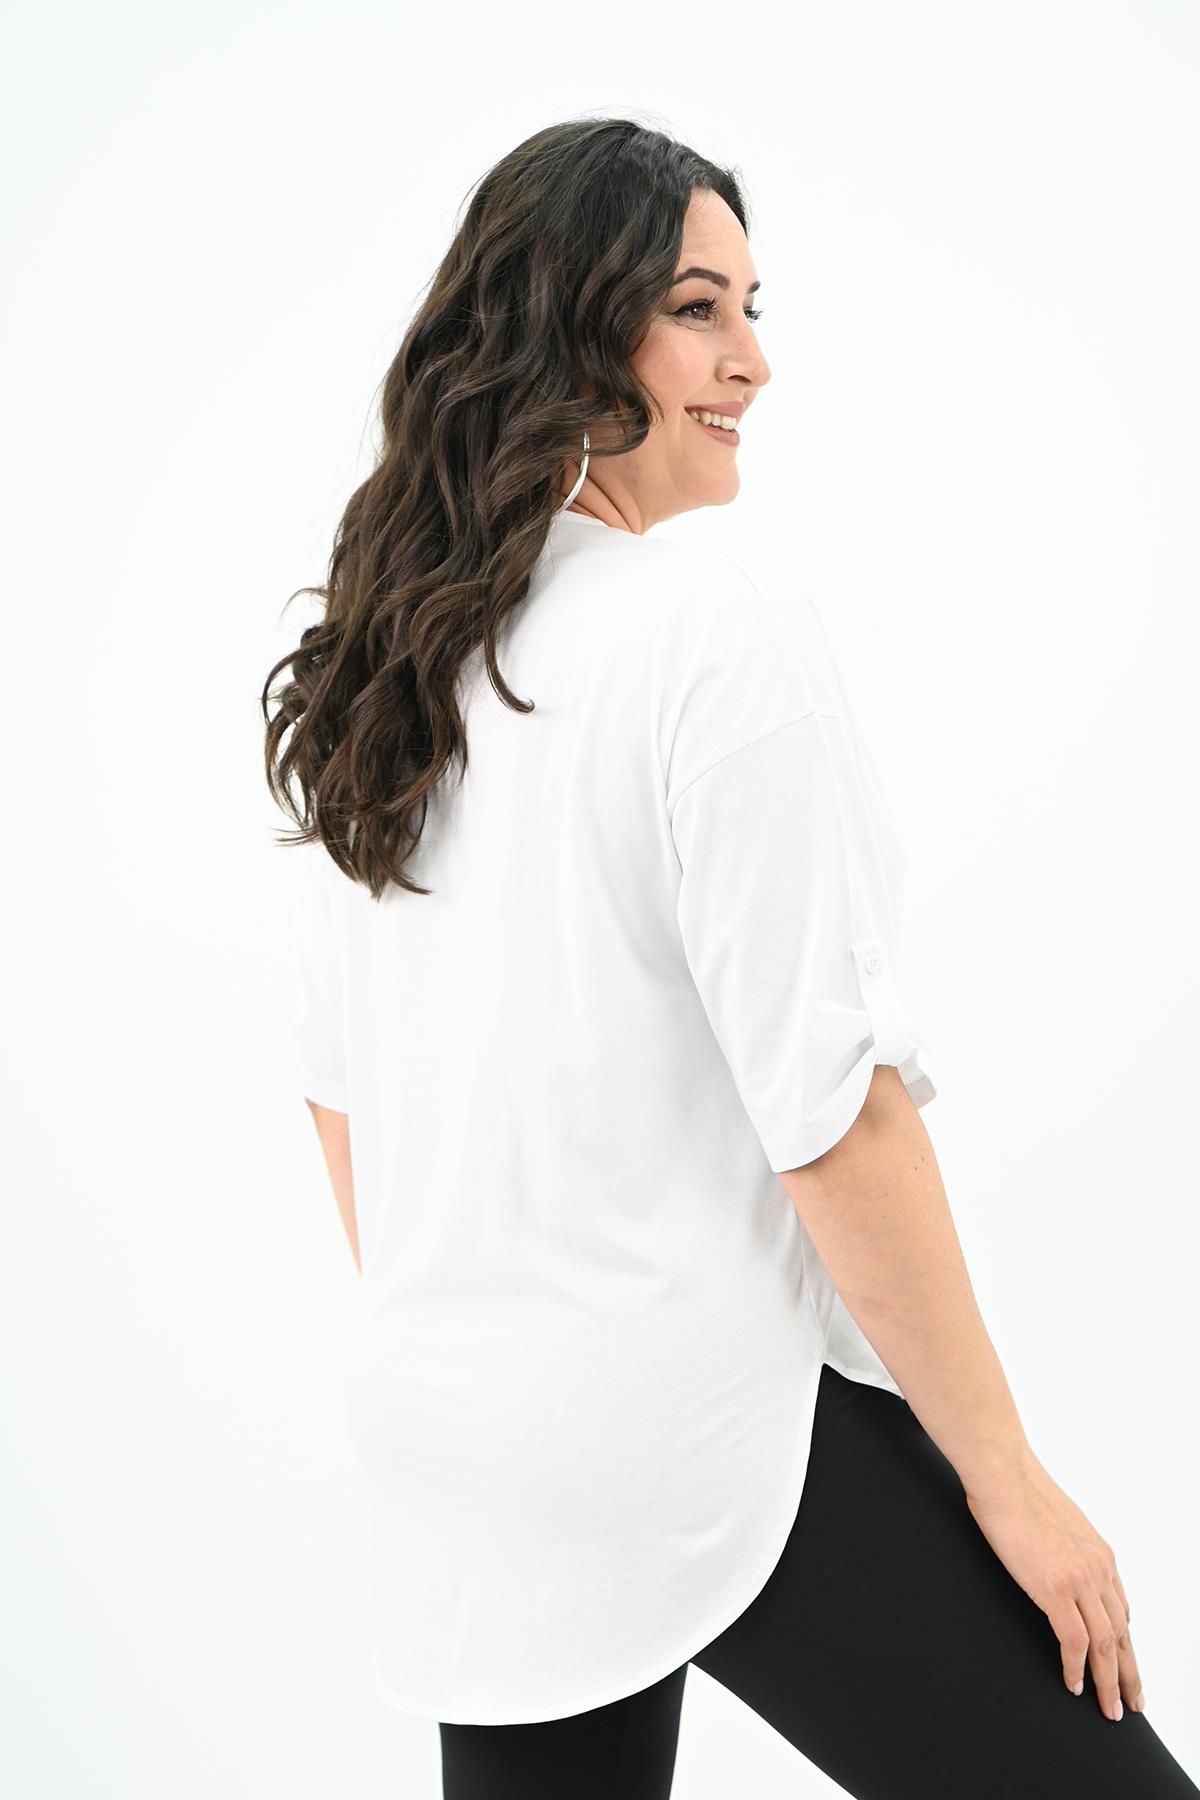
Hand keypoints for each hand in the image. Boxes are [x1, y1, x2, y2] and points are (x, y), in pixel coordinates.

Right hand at [964, 1449, 1144, 1720]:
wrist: (1004, 1474)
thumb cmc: (1019, 1489)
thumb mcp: (1058, 1521)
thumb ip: (1067, 1548)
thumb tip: (1056, 1560)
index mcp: (1100, 1554)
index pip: (1121, 1611)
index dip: (1124, 1643)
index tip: (1125, 1664)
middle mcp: (1098, 1570)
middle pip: (1122, 1635)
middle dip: (1128, 1673)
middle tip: (1132, 1701)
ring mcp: (1080, 1580)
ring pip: (1106, 1645)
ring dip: (1109, 1682)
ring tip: (1108, 1708)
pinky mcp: (1056, 1589)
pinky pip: (1076, 1642)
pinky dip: (1077, 1669)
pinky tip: (1074, 1684)